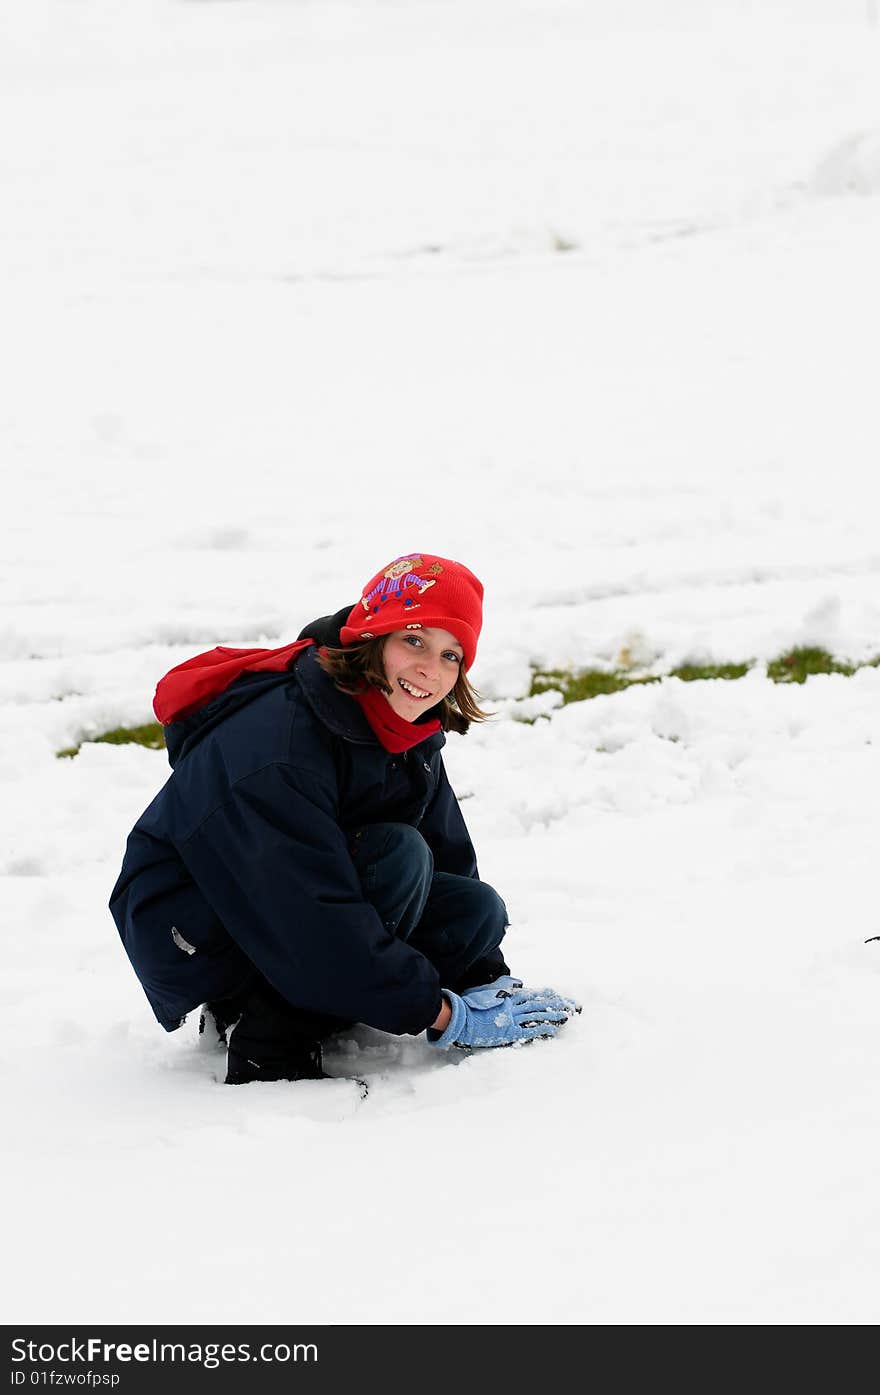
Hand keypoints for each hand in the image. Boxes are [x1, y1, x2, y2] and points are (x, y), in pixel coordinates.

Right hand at [427, 979, 575, 1049]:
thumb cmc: (469, 1005)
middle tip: (571, 1005)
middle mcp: (512, 1006)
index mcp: (507, 996)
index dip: (545, 995)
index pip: (531, 994)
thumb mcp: (485, 992)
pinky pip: (529, 1030)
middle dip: (556, 1004)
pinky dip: (542, 1030)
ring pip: (537, 1015)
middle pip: (539, 1003)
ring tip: (567, 1016)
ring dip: (553, 1015)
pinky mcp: (509, 1032)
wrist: (460, 1018)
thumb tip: (515, 985)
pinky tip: (553, 1030)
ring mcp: (512, 1019)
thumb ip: (500, 987)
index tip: (557, 994)